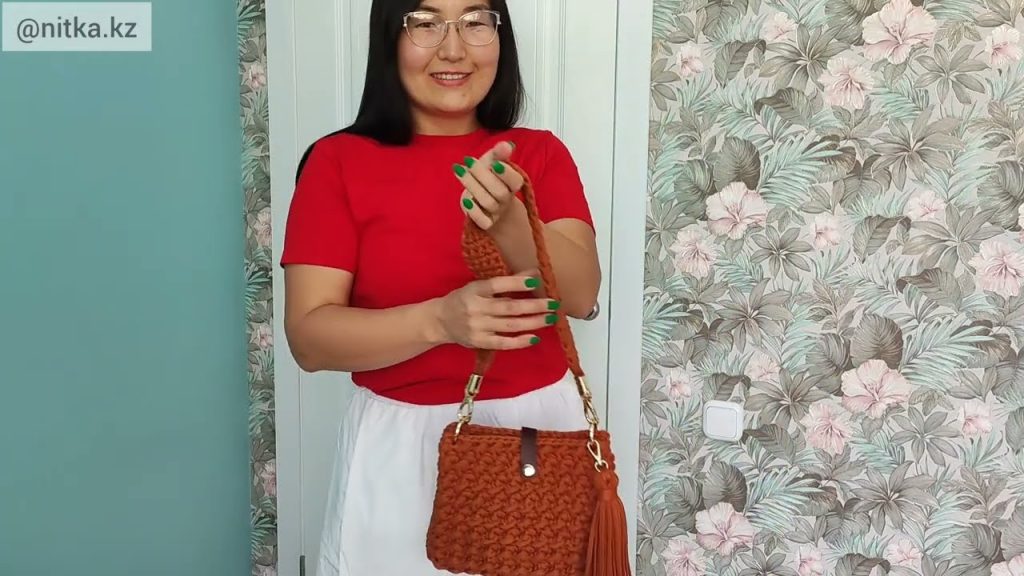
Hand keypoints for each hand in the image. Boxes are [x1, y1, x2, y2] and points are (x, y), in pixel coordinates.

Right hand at [434, 272, 558, 349]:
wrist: (440, 321)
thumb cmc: (465, 299)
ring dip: (532, 322)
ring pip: (509, 325)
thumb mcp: (480, 286)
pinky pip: (503, 343)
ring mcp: (477, 327)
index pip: (498, 284)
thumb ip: (506, 282)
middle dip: (534, 305)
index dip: (517, 283)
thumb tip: (535, 273)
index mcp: (475, 290)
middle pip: (508, 307)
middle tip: (553, 304)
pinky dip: (520, 341)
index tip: (537, 281)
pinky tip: (535, 338)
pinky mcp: (479, 342)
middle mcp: (476, 308)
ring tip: (550, 318)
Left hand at [453, 140, 525, 231]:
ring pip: (488, 202)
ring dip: (472, 186)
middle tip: (467, 160)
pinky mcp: (486, 222)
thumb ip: (499, 154)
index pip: (515, 181)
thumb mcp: (493, 163)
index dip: (506, 173)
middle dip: (482, 175)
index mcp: (513, 184)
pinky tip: (465, 199)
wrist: (486, 204)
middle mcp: (507, 199)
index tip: (494, 163)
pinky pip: (483, 221)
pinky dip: (474, 211)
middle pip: (499, 192)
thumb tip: (507, 144)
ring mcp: (497, 212)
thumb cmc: (490, 179)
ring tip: (458, 170)